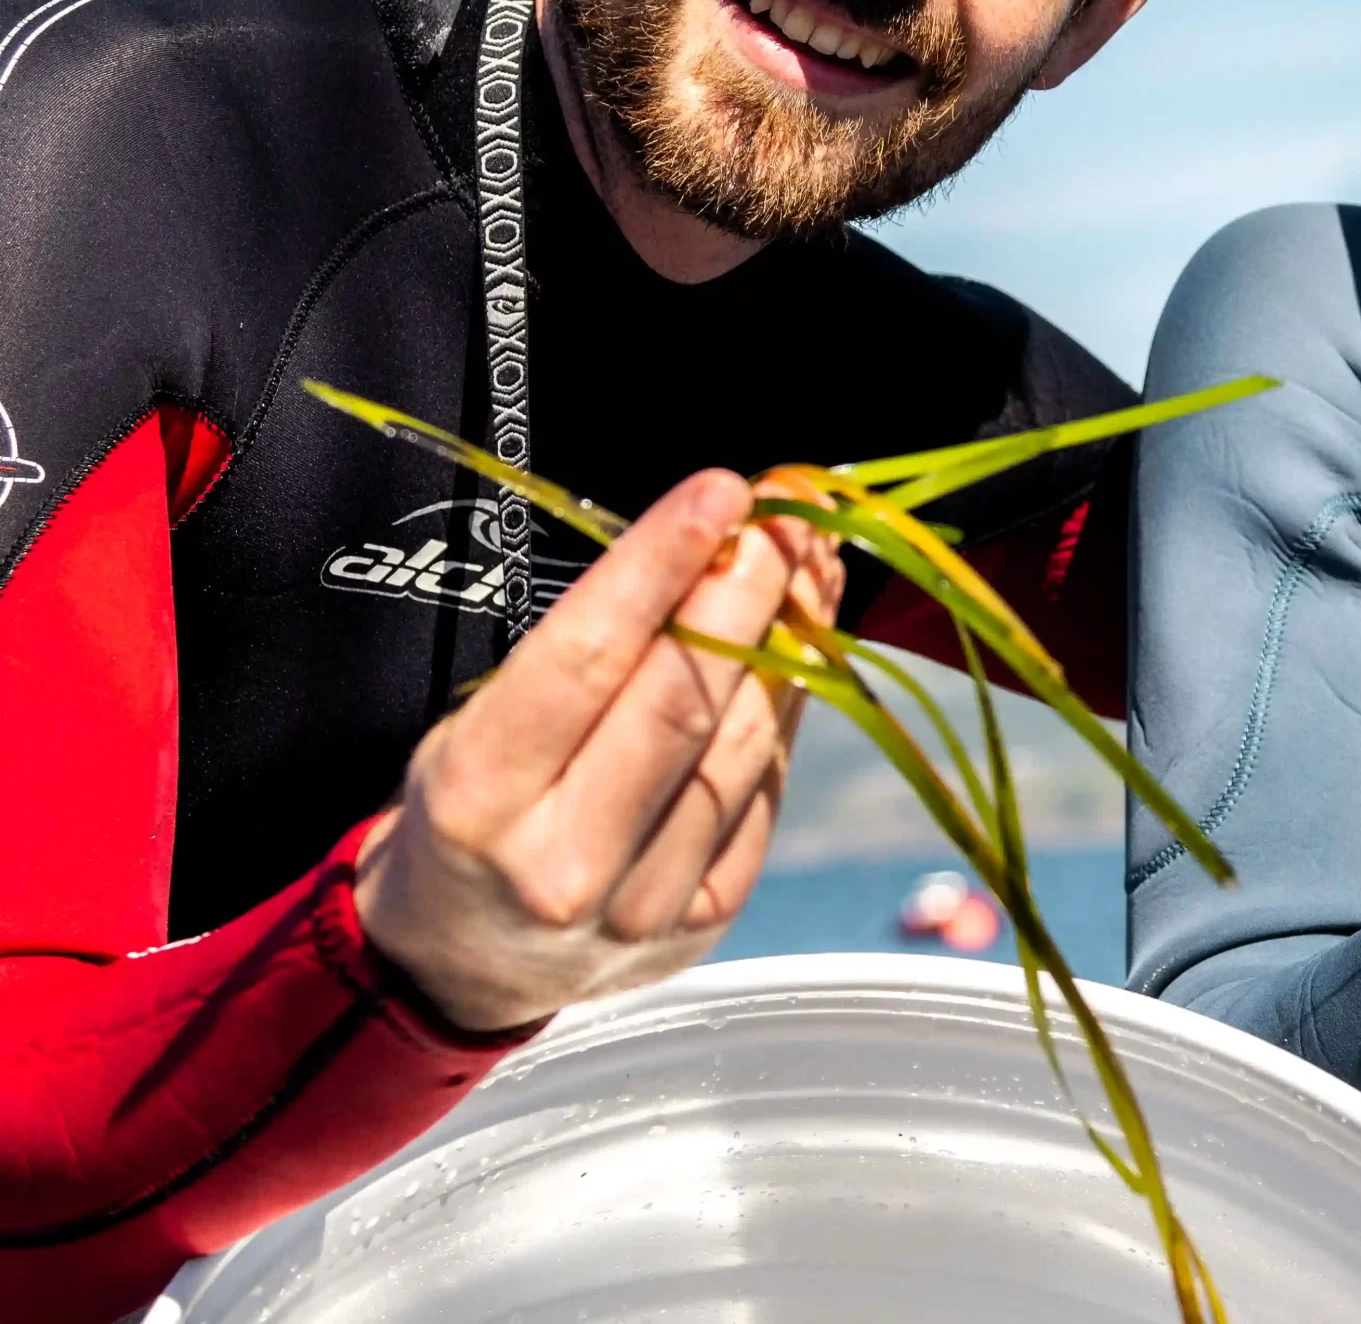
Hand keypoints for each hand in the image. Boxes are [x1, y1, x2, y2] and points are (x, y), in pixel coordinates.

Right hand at [355, 470, 844, 1031]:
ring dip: (789, 637)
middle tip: (786, 514)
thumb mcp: (476, 722)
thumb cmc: (473, 811)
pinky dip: (786, 705)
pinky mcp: (706, 917)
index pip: (590, 656)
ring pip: (742, 741)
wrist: (462, 958)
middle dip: (748, 587)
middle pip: (683, 697)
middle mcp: (564, 862)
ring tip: (808, 564)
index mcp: (481, 799)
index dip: (664, 562)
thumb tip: (708, 543)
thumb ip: (582, 650)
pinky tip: (800, 647)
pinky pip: (765, 788)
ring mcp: (644, 903)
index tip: (720, 491)